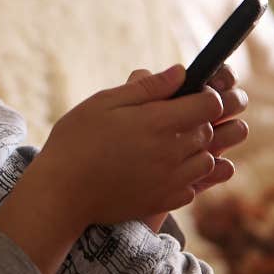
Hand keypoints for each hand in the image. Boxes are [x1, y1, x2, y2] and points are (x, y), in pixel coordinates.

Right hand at [31, 63, 223, 231]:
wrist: (62, 192)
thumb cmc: (76, 140)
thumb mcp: (104, 103)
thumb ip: (147, 87)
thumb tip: (181, 72)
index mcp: (158, 122)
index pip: (211, 104)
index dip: (205, 95)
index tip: (186, 95)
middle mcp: (171, 152)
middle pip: (209, 131)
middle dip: (196, 120)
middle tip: (166, 118)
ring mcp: (170, 180)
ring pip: (206, 161)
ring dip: (194, 149)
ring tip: (165, 144)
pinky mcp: (164, 202)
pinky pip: (192, 187)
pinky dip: (184, 177)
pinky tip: (159, 170)